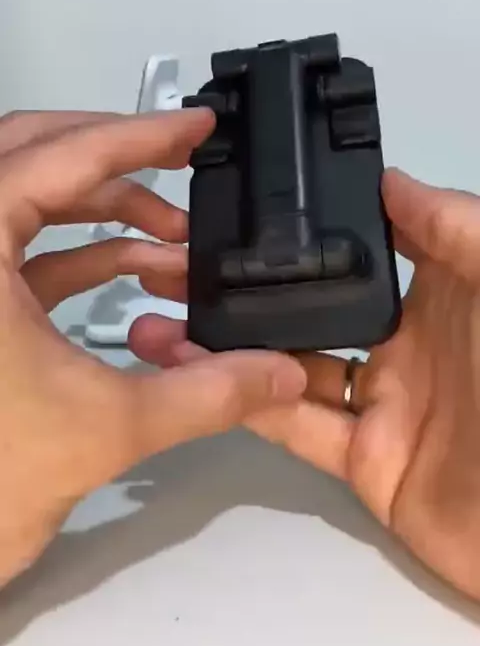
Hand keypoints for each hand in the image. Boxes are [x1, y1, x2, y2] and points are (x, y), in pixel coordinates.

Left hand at [0, 109, 305, 585]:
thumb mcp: (107, 427)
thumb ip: (206, 394)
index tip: (195, 127)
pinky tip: (142, 269)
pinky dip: (85, 252)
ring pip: (30, 201)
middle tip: (181, 158)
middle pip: (32, 156)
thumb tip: (279, 373)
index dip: (137, 137)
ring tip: (176, 233)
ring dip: (105, 208)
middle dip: (116, 156)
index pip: (59, 160)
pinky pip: (28, 252)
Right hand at [130, 170, 479, 600]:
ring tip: (164, 323)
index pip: (363, 256)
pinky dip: (249, 404)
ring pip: (291, 368)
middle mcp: (406, 347)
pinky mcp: (367, 464)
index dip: (310, 234)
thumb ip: (456, 226)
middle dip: (249, 292)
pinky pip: (298, 428)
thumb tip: (391, 181)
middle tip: (182, 269)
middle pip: (312, 312)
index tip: (248, 211)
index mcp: (443, 298)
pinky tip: (200, 378)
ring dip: (230, 348)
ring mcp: (383, 407)